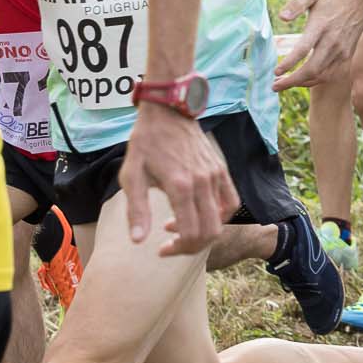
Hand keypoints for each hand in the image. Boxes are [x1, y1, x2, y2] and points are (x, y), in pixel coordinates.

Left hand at [121, 101, 236, 254]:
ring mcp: (216, 175)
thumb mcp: (131, 175)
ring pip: (223, 219)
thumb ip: (137, 210)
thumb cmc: (145, 143)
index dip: (178, 248)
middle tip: (173, 245)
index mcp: (180, 186)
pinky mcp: (221, 169)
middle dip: (192, 246)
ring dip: (205, 232)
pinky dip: (220, 216)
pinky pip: (231, 200)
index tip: (162, 249)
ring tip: (183, 229)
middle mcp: (203, 182)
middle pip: (210, 231)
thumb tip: (139, 241)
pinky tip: (201, 214)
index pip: (191, 232)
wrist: (168, 112)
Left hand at [273, 0, 362, 91]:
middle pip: (312, 69)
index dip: (289, 63)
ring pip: (322, 75)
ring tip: (286, 84)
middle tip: (274, 86)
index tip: (275, 72)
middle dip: (292, 81)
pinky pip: (333, 74)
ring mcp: (343, 49)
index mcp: (321, 25)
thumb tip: (282, 18)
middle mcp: (333, 40)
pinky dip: (318, 80)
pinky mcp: (349, 54)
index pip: (303, 49)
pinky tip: (306, 79)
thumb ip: (296, 4)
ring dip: (303, 83)